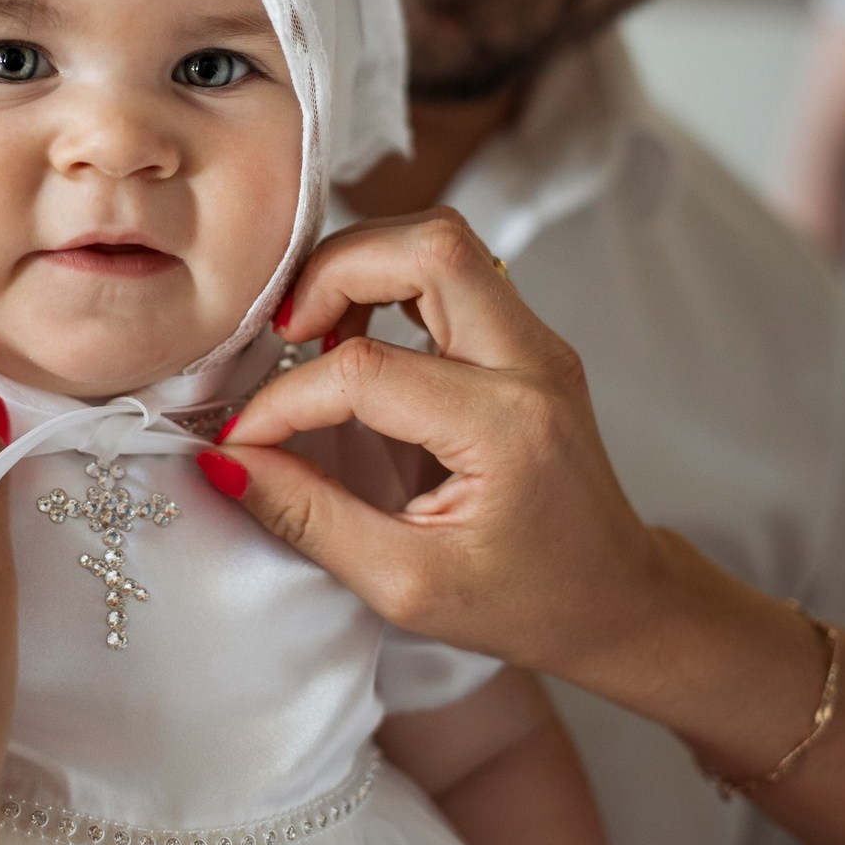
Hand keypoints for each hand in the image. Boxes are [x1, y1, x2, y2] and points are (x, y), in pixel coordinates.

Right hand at [211, 209, 668, 686]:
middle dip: (333, 273)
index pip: (366, 374)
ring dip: (362, 266)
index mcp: (507, 429)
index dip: (283, 403)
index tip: (241, 442)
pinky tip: (355, 339)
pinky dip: (388, 282)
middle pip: (428, 247)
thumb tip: (226, 463)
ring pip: (442, 241)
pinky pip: (452, 272)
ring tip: (313, 331)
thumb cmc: (526, 604)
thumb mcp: (406, 586)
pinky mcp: (526, 339)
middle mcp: (532, 364)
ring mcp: (537, 342)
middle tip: (284, 335)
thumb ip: (310, 518)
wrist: (618, 598)